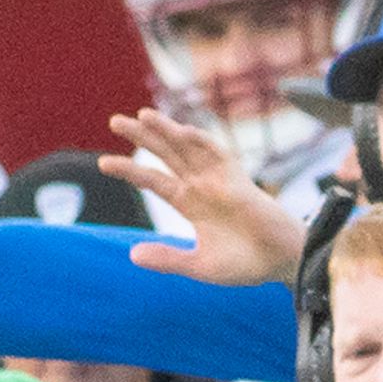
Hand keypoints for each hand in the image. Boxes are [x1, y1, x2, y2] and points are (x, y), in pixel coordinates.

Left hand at [105, 111, 308, 286]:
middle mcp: (202, 186)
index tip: (102, 163)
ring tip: (142, 116)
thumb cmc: (244, 264)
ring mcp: (220, 180)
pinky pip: (218, 155)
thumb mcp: (199, 265)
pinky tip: (182, 131)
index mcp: (190, 203)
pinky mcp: (239, 181)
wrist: (280, 264)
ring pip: (188, 148)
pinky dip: (201, 142)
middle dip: (143, 137)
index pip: (154, 180)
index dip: (130, 171)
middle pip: (166, 155)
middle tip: (114, 121)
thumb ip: (168, 259)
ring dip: (167, 131)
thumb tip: (131, 255)